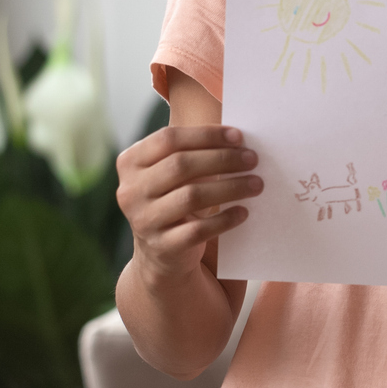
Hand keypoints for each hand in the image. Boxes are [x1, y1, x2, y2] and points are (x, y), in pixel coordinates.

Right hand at [115, 125, 262, 280]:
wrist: (161, 252)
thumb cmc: (173, 199)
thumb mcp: (170, 174)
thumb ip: (191, 152)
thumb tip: (237, 138)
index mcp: (130, 163)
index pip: (168, 139)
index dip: (205, 135)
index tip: (238, 136)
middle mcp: (131, 191)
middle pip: (181, 165)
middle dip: (223, 159)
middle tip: (253, 159)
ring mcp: (144, 220)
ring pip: (191, 196)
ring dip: (231, 187)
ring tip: (257, 184)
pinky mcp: (163, 246)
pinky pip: (199, 229)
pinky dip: (225, 219)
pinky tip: (243, 212)